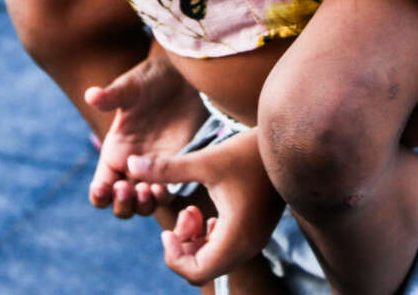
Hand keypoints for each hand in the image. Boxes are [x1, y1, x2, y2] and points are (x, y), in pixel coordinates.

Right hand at [85, 53, 207, 219]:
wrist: (184, 77)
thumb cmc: (152, 78)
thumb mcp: (130, 87)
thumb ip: (112, 95)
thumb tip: (90, 94)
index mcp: (115, 152)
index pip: (100, 187)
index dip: (99, 195)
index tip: (106, 189)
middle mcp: (132, 166)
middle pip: (121, 204)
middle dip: (122, 204)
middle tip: (129, 189)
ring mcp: (156, 169)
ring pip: (144, 206)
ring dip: (143, 206)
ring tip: (149, 190)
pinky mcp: (178, 167)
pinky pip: (169, 194)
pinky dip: (165, 198)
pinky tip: (166, 187)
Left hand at [128, 129, 285, 286]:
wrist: (288, 146)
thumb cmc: (248, 153)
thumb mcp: (204, 161)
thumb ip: (167, 169)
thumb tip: (130, 165)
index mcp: (236, 236)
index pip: (198, 272)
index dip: (175, 258)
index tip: (166, 230)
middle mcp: (247, 245)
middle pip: (205, 270)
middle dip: (183, 248)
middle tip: (180, 216)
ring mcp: (253, 241)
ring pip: (214, 260)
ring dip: (195, 241)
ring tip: (190, 210)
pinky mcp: (255, 232)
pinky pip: (224, 249)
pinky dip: (208, 237)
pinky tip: (205, 212)